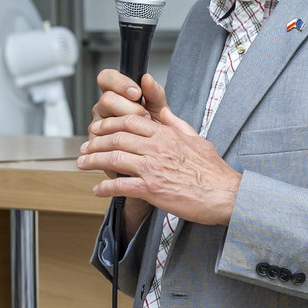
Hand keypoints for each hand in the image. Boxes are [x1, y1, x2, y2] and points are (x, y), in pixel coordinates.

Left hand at [76, 105, 241, 226]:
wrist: (225, 194)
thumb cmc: (214, 171)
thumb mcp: (196, 139)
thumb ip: (176, 125)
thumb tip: (163, 113)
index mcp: (166, 134)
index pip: (130, 121)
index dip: (110, 123)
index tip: (99, 128)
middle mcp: (157, 148)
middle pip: (117, 138)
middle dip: (95, 142)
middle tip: (84, 146)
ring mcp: (153, 168)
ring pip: (114, 159)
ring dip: (93, 161)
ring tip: (82, 164)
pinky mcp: (152, 190)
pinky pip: (121, 186)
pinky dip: (105, 188)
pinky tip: (97, 190)